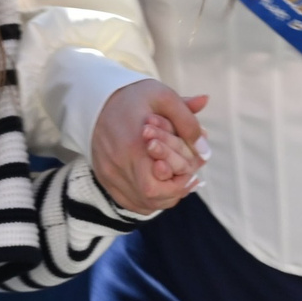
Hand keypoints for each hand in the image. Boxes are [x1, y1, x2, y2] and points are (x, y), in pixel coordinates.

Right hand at [89, 79, 207, 214]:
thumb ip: (187, 120)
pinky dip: (148, 199)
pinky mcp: (104, 178)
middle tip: (187, 177)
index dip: (177, 185)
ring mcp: (108, 175)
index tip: (191, 170)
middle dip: (173, 191)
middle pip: (149, 198)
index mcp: (132, 146)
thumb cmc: (134, 97)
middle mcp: (117, 165)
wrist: (96, 99)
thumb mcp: (164, 97)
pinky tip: (161, 184)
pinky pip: (128, 202)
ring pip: (140, 204)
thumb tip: (205, 145)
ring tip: (177, 180)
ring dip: (163, 197)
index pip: (154, 186)